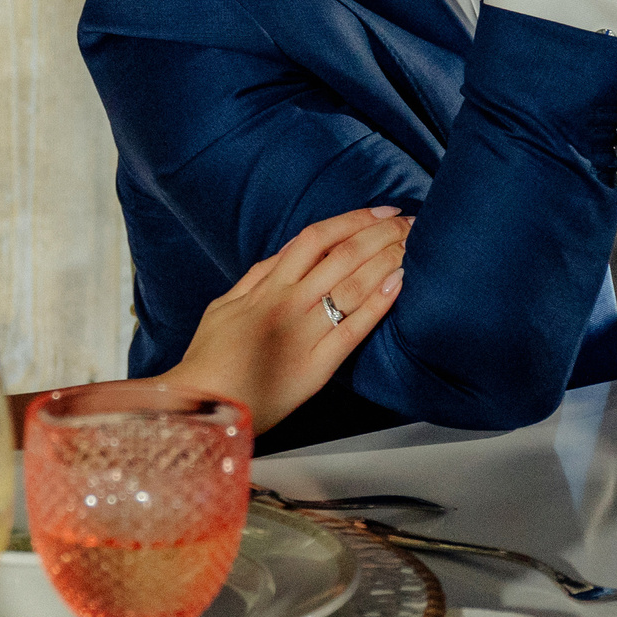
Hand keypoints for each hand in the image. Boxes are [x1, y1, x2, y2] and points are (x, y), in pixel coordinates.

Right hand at [161, 208, 409, 433]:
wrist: (203, 404)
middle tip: (413, 224)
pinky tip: (400, 284)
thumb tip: (283, 257)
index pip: (316, 238)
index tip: (383, 212)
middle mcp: (288, 302)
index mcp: (266, 286)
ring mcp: (304, 333)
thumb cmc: (209, 359)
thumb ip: (254, 280)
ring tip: (414, 247)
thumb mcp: (223, 307)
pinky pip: (353, 330)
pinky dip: (378, 304)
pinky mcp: (316, 367)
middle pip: (343, 255)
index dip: (353, 220)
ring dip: (388, 260)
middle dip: (383, 235)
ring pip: (353, 285)